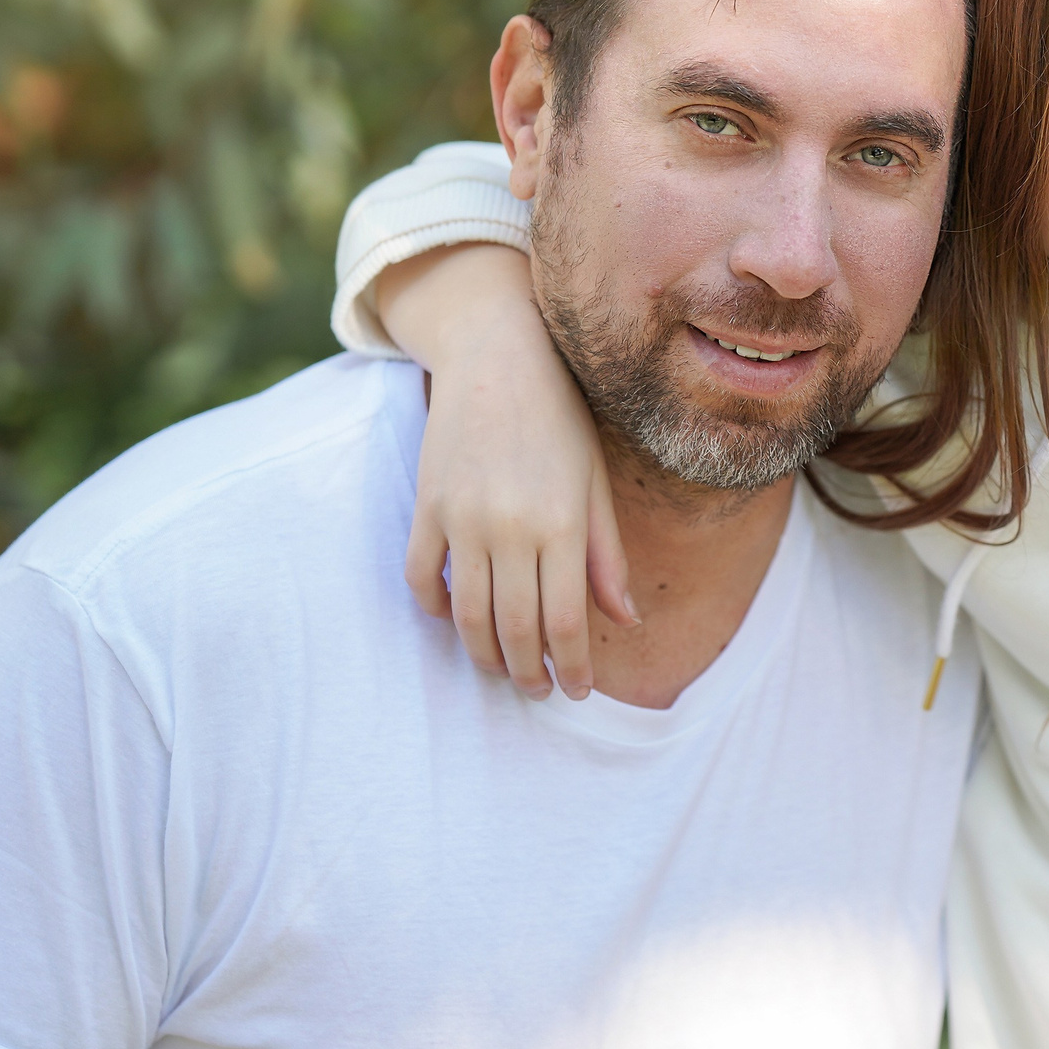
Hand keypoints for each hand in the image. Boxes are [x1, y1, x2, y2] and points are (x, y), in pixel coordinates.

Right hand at [384, 246, 635, 699]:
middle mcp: (512, 528)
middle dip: (528, 671)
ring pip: (466, 614)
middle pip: (515, 628)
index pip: (568, 621)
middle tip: (538, 692)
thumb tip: (627, 620)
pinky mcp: (426, 506)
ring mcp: (463, 519)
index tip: (575, 692)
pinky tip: (453, 621)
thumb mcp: (596, 484)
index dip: (572, 666)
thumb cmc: (561, 421)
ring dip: (483, 653)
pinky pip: (421, 577)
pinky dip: (434, 608)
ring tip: (500, 670)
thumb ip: (607, 556)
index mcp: (564, 525)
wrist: (499, 356)